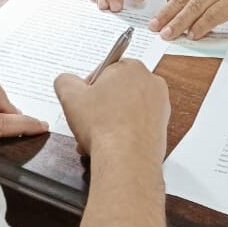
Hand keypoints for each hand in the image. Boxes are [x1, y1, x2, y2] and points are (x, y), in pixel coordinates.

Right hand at [54, 60, 169, 161]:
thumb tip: (67, 81)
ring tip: (95, 137)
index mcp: (131, 67)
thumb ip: (65, 81)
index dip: (89, 88)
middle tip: (88, 120)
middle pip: (117, 91)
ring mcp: (160, 104)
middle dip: (100, 106)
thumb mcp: (70, 96)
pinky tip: (111, 144)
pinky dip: (124, 131)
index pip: (104, 71)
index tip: (83, 101)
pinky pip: (137, 123)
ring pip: (126, 109)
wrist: (126, 159)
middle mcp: (150, 82)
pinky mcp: (162, 125)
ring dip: (109, 121)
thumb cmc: (104, 127)